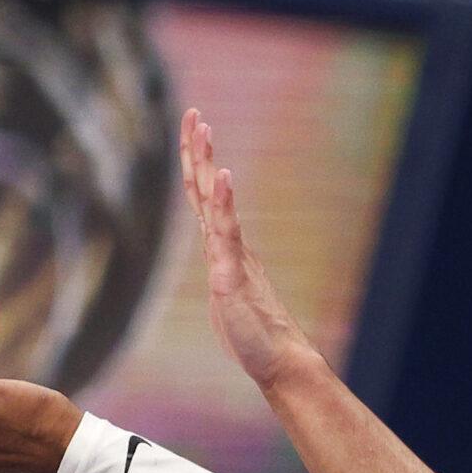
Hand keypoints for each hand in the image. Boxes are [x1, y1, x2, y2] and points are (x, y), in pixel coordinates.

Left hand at [178, 109, 319, 388]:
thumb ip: (223, 275)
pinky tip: (223, 176)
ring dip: (208, 164)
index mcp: (222, 247)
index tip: (193, 130)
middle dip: (197, 150)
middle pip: (206, 188)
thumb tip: (221, 268)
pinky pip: (228, 233)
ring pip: (215, 203)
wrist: (278, 360)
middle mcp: (227, 245)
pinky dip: (224, 203)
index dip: (195, 163)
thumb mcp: (227, 298)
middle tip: (194, 113)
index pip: (203, 197)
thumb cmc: (253, 334)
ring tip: (205, 129)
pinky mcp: (234, 274)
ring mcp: (231, 257)